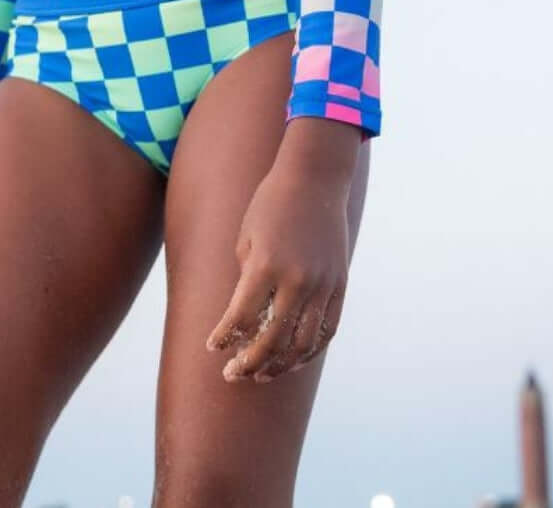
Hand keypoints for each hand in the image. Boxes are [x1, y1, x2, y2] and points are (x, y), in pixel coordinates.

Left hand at [205, 162, 351, 383]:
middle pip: (271, 339)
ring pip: (302, 344)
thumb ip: (246, 281)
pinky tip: (294, 360)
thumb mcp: (247, 237)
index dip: (225, 338)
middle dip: (248, 363)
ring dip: (280, 365)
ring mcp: (322, 285)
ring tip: (261, 374)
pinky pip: (326, 331)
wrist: (314, 179)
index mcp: (266, 265)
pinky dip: (310, 352)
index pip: (242, 318)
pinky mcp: (339, 286)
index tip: (213, 348)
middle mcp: (296, 280)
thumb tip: (245, 320)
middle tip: (233, 375)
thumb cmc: (271, 203)